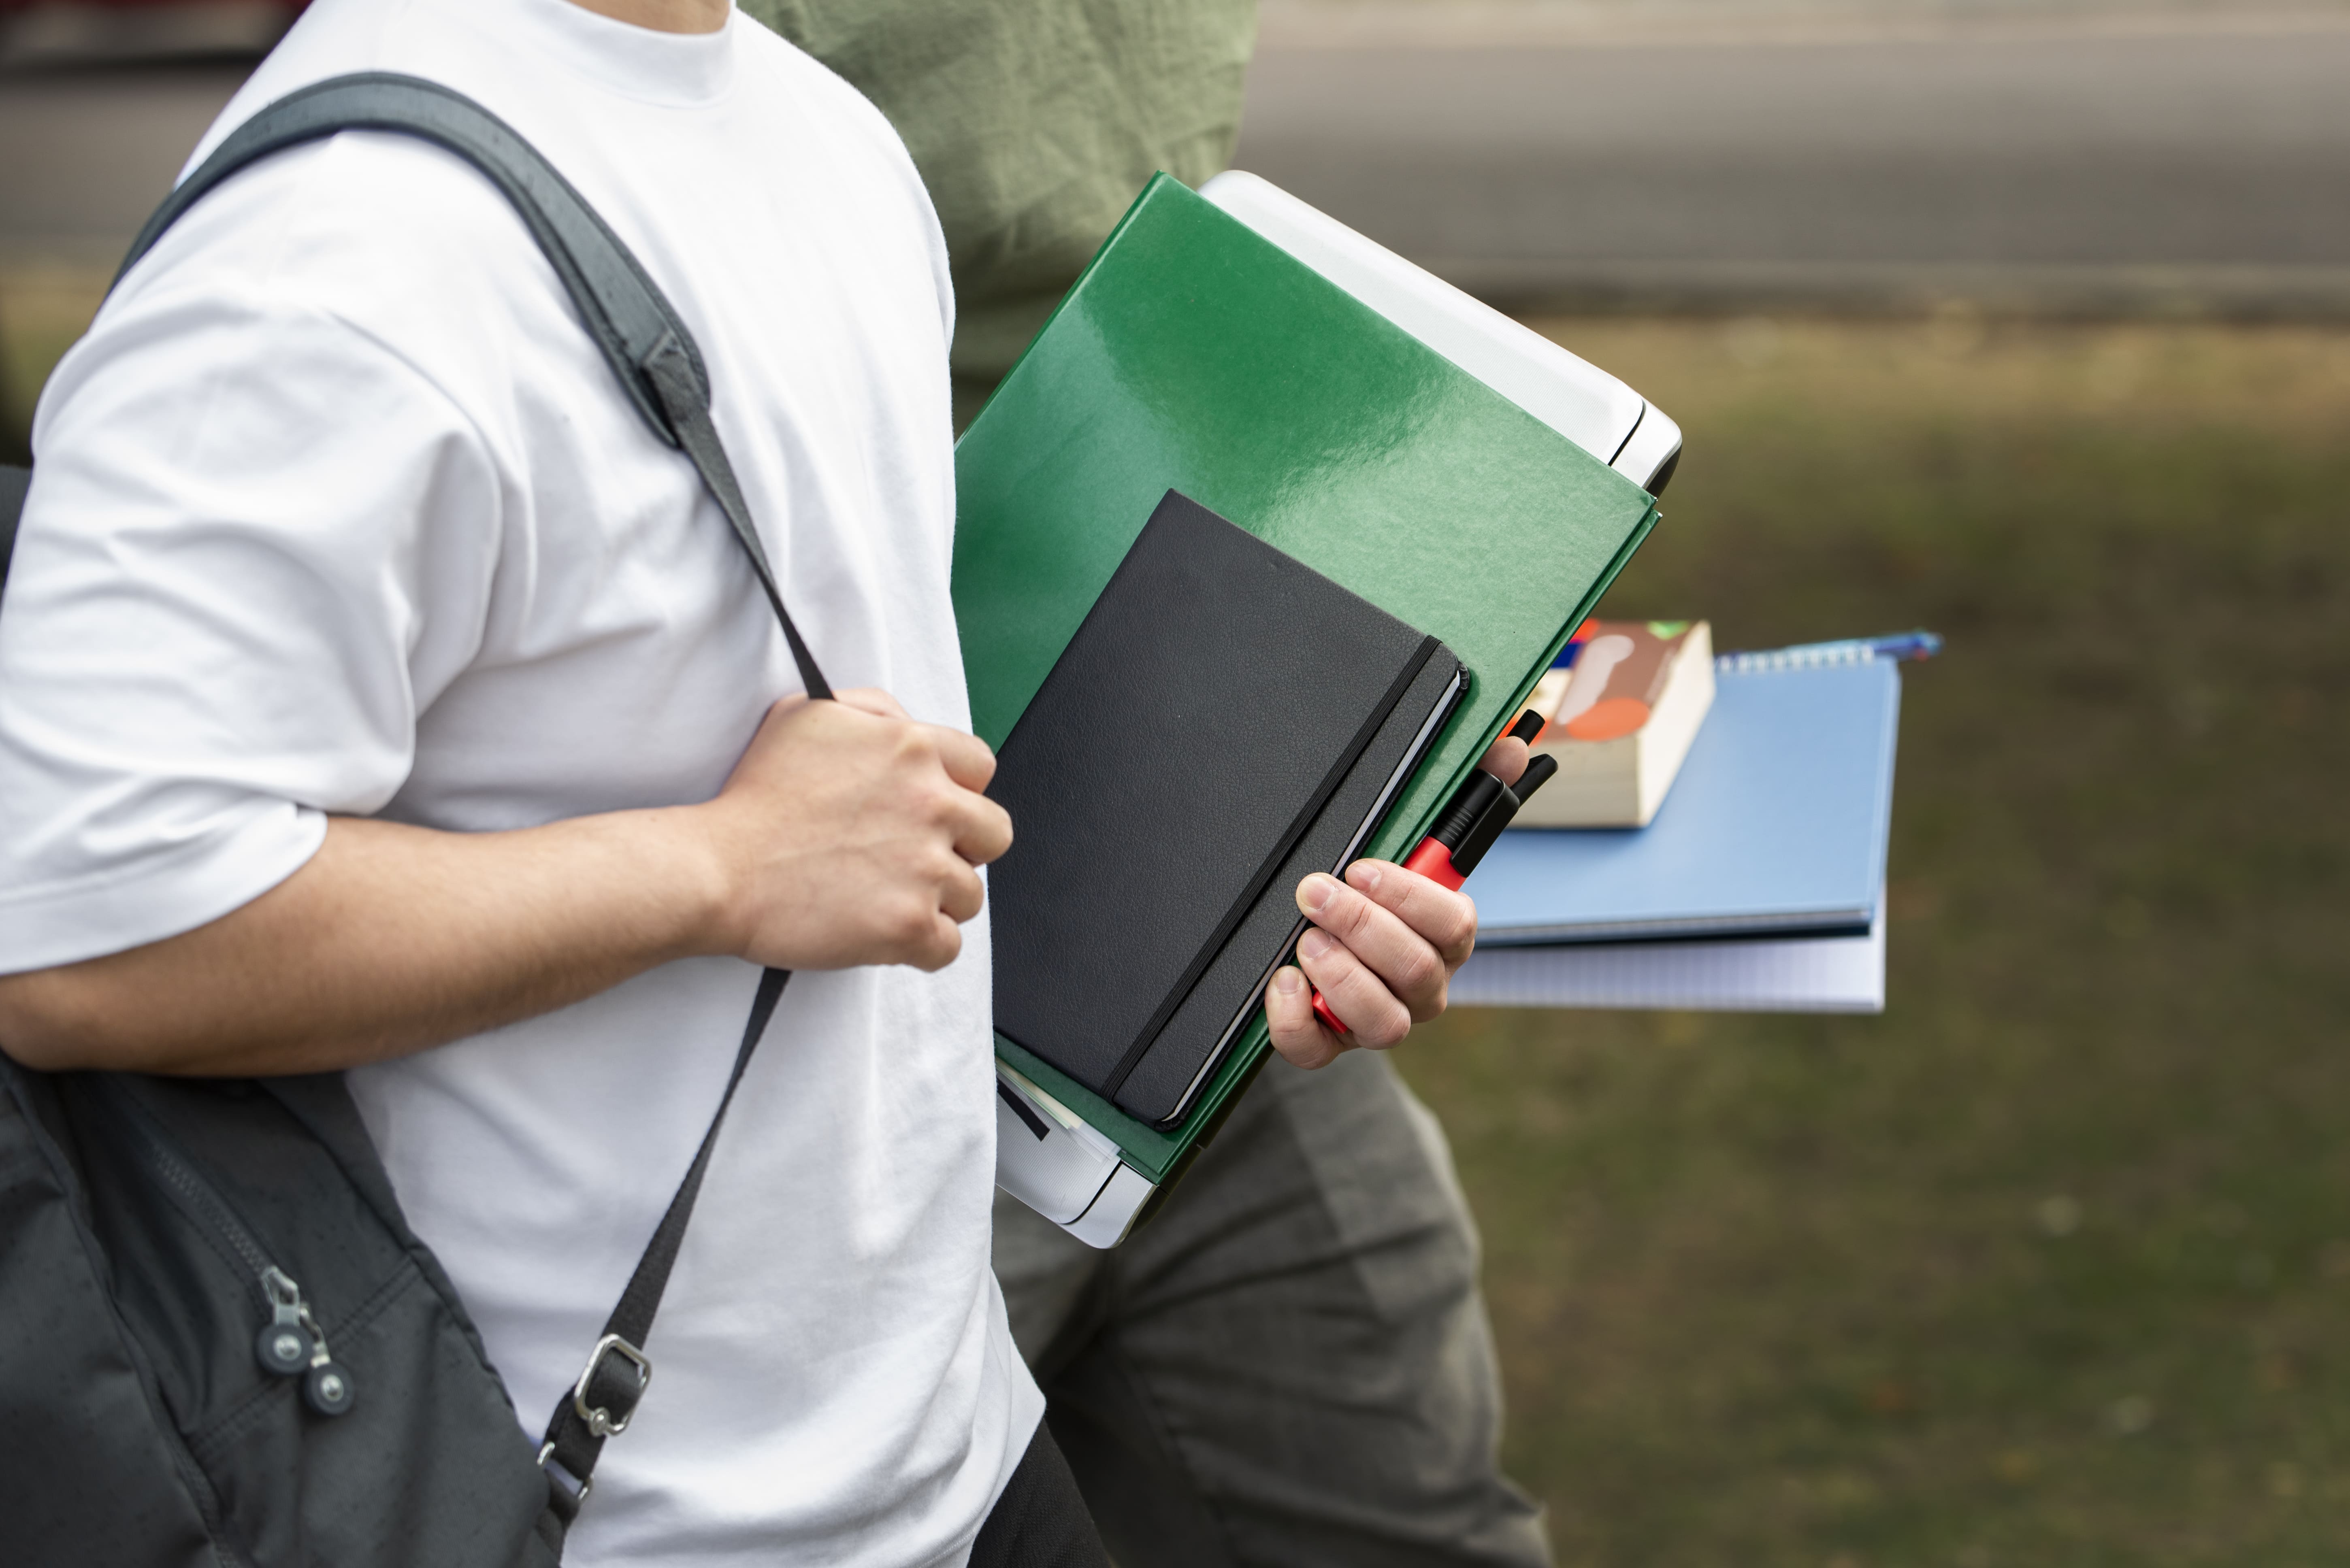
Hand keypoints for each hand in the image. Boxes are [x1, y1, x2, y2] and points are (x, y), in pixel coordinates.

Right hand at [695, 688, 1011, 972]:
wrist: (718, 869)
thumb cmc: (756, 796)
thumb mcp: (809, 714)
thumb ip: (873, 709)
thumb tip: (907, 724)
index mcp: (912, 749)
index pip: (980, 768)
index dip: (957, 791)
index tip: (928, 810)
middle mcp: (931, 805)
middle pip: (993, 834)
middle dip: (961, 848)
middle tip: (912, 858)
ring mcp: (924, 869)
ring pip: (970, 895)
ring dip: (934, 899)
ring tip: (881, 896)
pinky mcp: (910, 926)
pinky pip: (948, 946)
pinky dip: (919, 946)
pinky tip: (880, 931)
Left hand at [1262, 731, 1527, 1068]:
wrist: (1318, 946)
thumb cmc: (1371, 887)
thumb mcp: (1406, 839)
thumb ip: (1460, 791)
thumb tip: (1513, 745)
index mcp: (1446, 935)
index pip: (1452, 924)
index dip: (1410, 898)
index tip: (1363, 868)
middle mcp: (1422, 985)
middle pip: (1415, 970)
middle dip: (1362, 927)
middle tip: (1316, 892)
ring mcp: (1380, 1020)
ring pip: (1385, 1024)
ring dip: (1342, 977)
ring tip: (1306, 941)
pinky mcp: (1333, 1045)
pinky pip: (1318, 1052)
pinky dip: (1295, 1022)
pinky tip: (1282, 983)